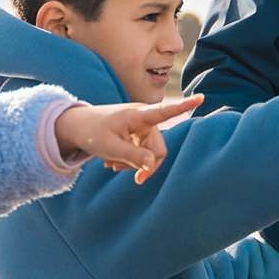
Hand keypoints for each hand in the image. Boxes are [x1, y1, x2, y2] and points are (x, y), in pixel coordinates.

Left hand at [55, 94, 204, 183]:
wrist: (76, 128)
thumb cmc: (91, 133)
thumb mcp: (109, 147)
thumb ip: (132, 156)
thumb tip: (152, 165)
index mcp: (139, 115)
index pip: (165, 111)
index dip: (184, 105)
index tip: (201, 97)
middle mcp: (144, 120)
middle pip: (159, 150)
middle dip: (146, 165)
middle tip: (135, 181)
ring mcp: (141, 129)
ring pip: (149, 156)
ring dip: (133, 165)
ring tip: (112, 165)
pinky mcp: (136, 136)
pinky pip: (141, 155)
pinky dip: (129, 162)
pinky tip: (112, 163)